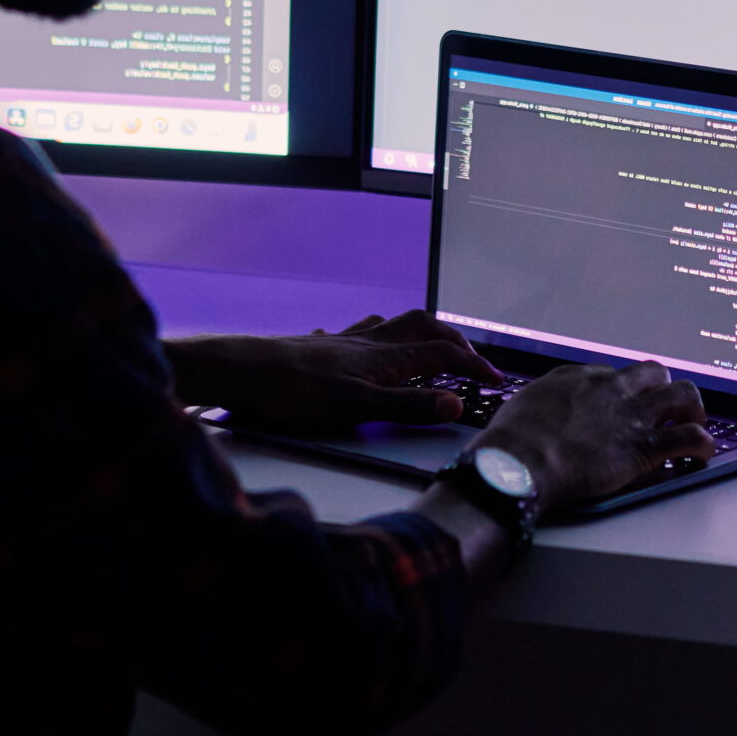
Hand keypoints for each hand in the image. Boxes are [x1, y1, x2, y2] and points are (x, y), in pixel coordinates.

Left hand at [166, 310, 505, 428]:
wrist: (240, 371)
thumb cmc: (292, 392)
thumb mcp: (356, 409)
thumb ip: (407, 409)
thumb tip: (455, 404)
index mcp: (383, 357)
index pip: (442, 354)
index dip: (474, 366)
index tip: (496, 382)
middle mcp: (367, 342)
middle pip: (423, 328)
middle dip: (453, 340)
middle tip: (471, 360)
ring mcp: (342, 343)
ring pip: (391, 326)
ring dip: (418, 333)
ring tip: (429, 347)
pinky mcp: (319, 349)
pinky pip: (358, 333)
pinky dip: (376, 337)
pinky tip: (365, 347)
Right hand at [473, 363, 712, 513]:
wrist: (519, 461)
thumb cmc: (510, 442)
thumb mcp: (520, 408)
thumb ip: (539, 408)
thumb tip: (532, 418)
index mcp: (576, 377)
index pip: (611, 374)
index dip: (620, 392)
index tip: (619, 406)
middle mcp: (608, 388)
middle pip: (652, 373)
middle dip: (661, 390)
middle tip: (661, 411)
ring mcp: (629, 414)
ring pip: (682, 394)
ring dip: (691, 409)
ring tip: (691, 424)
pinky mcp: (644, 446)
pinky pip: (690, 438)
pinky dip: (702, 444)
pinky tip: (701, 454)